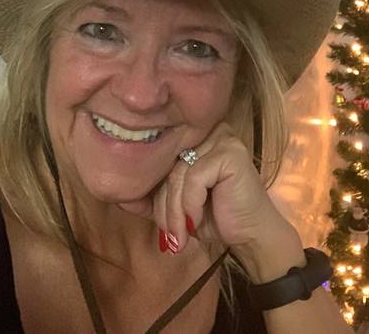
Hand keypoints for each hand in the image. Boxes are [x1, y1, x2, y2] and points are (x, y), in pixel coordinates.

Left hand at [149, 122, 290, 255]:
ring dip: (174, 212)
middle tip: (169, 238)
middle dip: (163, 207)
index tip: (153, 219)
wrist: (250, 234)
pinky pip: (194, 178)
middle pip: (167, 166)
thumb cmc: (214, 216)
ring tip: (179, 237)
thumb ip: (151, 198)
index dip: (151, 190)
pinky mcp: (230, 152)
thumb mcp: (176, 206)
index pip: (159, 159)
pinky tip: (197, 221)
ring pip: (178, 174)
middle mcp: (207, 130)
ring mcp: (221, 138)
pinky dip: (191, 205)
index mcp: (194, 137)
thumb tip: (118, 194)